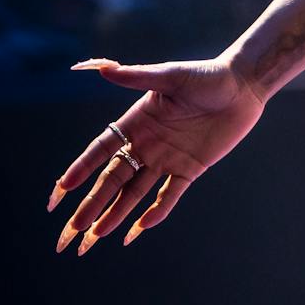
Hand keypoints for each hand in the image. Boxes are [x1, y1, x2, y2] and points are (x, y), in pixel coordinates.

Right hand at [48, 57, 264, 254]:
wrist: (243, 86)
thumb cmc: (206, 75)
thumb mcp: (171, 75)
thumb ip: (137, 76)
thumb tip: (103, 68)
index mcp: (135, 122)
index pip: (100, 151)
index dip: (80, 170)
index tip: (60, 191)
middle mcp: (146, 144)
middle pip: (111, 180)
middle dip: (90, 204)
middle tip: (70, 230)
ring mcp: (166, 159)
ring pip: (134, 193)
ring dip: (114, 214)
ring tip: (93, 237)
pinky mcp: (190, 168)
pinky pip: (169, 195)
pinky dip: (155, 212)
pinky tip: (137, 231)